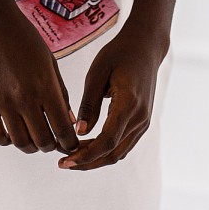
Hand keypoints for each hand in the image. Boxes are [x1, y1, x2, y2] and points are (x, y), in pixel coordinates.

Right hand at [0, 0, 79, 157]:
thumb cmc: (23, 37)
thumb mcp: (49, 61)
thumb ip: (60, 93)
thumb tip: (68, 121)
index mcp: (45, 86)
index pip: (63, 129)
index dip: (70, 143)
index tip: (70, 144)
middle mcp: (25, 98)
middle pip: (42, 141)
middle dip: (51, 145)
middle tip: (52, 140)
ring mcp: (2, 102)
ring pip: (20, 142)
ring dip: (30, 146)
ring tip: (33, 139)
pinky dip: (7, 140)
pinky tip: (13, 133)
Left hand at [57, 28, 168, 171]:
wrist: (146, 46)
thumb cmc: (119, 53)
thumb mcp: (98, 72)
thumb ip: (89, 103)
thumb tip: (79, 132)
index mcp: (129, 104)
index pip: (107, 141)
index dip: (85, 155)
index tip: (65, 160)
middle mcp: (140, 117)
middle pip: (113, 153)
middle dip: (87, 162)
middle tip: (62, 163)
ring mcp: (144, 121)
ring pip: (119, 152)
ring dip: (95, 159)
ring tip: (71, 157)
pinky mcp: (142, 121)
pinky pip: (123, 144)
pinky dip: (105, 150)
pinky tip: (86, 147)